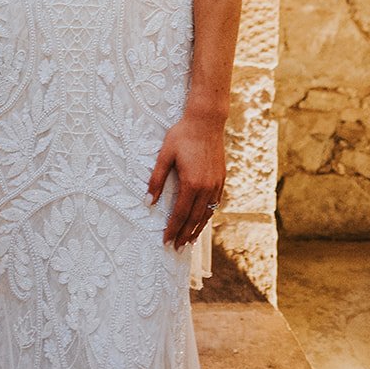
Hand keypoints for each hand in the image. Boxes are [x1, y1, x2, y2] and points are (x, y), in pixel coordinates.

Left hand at [147, 113, 224, 248]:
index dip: (172, 229)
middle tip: (176, 248)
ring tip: (189, 241)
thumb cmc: (182, 135)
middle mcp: (206, 188)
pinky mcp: (221, 179)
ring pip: (207, 213)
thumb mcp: (165, 154)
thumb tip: (148, 201)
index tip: (165, 241)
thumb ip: (156, 179)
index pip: (180, 214)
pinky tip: (202, 219)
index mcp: (191, 183)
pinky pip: (215, 203)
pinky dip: (208, 215)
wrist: (206, 121)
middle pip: (194, 219)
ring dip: (197, 229)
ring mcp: (216, 184)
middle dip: (184, 235)